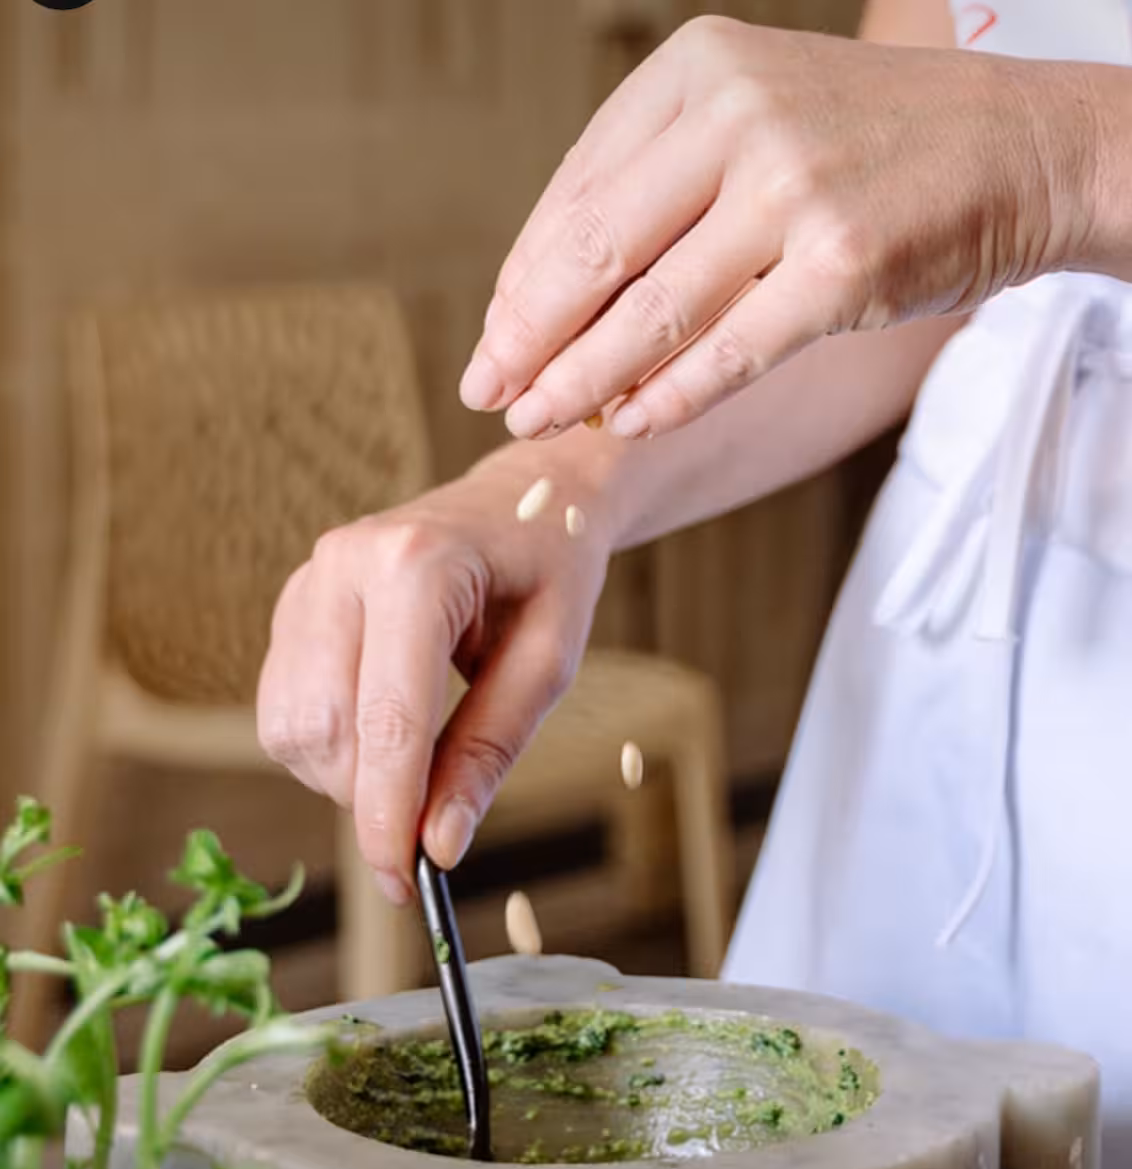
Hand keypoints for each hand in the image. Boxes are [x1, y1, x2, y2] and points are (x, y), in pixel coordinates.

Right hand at [257, 451, 609, 901]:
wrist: (523, 499)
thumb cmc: (547, 573)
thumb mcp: (549, 664)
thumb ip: (489, 752)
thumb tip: (439, 844)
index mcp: (416, 564)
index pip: (387, 719)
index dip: (388, 815)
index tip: (405, 883)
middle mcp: (343, 565)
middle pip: (328, 732)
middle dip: (371, 799)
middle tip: (431, 819)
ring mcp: (306, 582)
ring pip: (293, 729)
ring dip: (346, 777)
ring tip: (417, 758)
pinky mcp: (291, 606)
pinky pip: (284, 711)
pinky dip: (327, 750)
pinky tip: (382, 732)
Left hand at [459, 17, 1090, 440]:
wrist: (1016, 148)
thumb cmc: (871, 150)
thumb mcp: (755, 121)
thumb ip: (659, 189)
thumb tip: (549, 302)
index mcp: (698, 73)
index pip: (577, 194)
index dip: (524, 283)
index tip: (493, 345)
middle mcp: (739, 117)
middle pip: (596, 250)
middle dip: (530, 336)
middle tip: (486, 393)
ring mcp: (793, 190)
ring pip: (653, 309)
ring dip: (583, 380)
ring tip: (539, 423)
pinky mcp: (842, 267)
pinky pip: (730, 350)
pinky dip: (671, 397)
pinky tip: (629, 425)